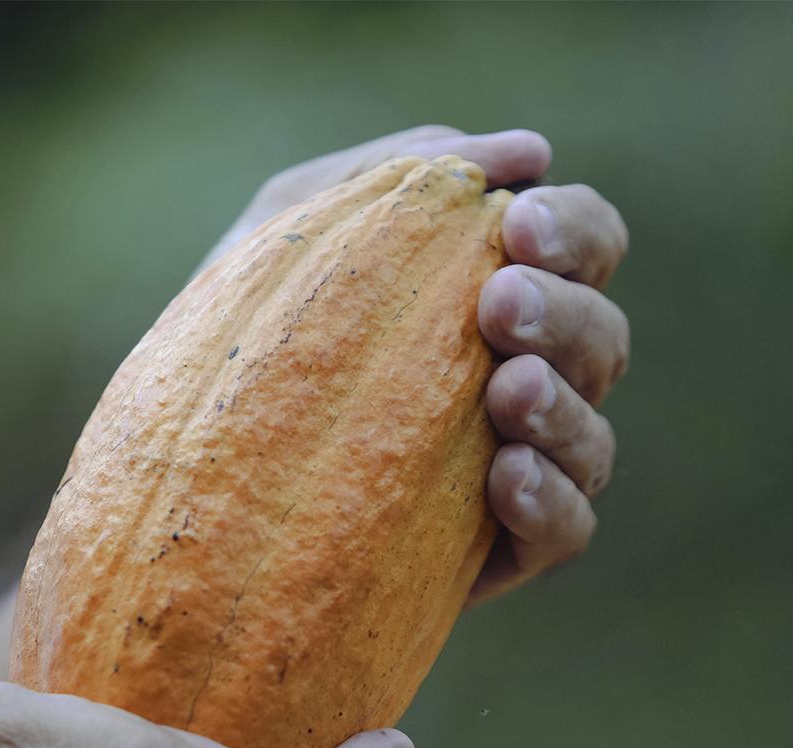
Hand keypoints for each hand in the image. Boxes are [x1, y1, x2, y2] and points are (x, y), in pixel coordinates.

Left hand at [201, 127, 628, 605]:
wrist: (189, 479)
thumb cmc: (242, 338)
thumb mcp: (290, 235)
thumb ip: (390, 176)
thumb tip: (528, 151)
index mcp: (491, 299)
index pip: (581, 251)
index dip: (573, 230)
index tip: (514, 220)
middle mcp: (520, 382)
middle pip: (602, 339)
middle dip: (565, 312)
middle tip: (497, 302)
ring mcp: (515, 470)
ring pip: (595, 440)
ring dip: (564, 406)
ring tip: (508, 388)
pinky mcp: (496, 551)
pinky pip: (565, 532)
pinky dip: (551, 501)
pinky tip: (505, 475)